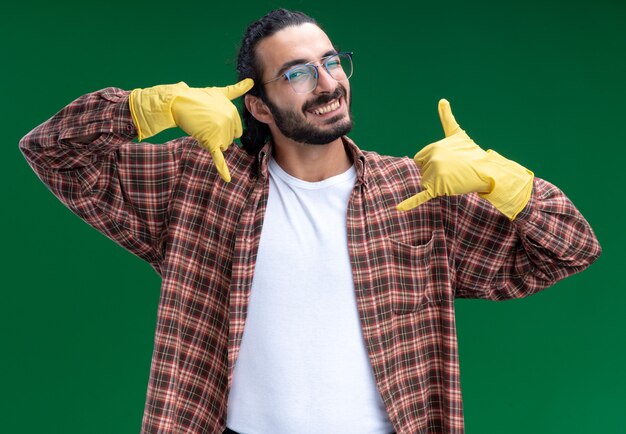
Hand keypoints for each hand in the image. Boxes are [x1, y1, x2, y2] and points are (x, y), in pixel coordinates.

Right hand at [130, 79, 253, 181]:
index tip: (213, 121)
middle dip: (218, 136)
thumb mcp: (219, 93)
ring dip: (211, 142)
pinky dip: (222, 169)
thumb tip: (251, 81)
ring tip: (201, 128)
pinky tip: (227, 179)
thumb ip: (236, 90)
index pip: (236, 131)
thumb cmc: (198, 98)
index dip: (224, 129)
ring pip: (221, 147)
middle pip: (229, 140)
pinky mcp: (210, 140)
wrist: (179, 102)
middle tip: (205, 124)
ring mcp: (220, 131)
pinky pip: (218, 156)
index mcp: (234, 112)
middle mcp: (230, 121)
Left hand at [397, 99, 532, 219]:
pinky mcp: (438, 188)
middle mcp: (432, 160)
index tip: (447, 162)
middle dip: (434, 174)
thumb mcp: (457, 134)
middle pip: (422, 172)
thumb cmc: (472, 153)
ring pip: (426, 184)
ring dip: (437, 184)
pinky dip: (410, 203)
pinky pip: (420, 196)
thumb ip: (446, 118)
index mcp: (432, 148)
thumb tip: (442, 100)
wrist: (487, 170)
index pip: (420, 160)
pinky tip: (399, 208)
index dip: (432, 163)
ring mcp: (434, 174)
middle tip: (452, 171)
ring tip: (454, 178)